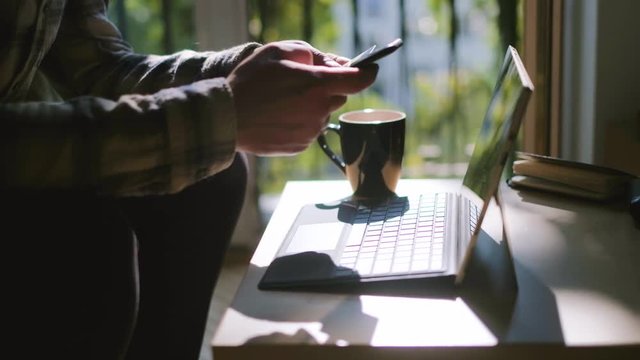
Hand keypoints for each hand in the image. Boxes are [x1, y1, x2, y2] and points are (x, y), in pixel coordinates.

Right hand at [227, 40, 377, 155]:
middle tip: (301, 82)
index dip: (366, 72)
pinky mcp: (301, 146)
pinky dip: (301, 122)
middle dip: (327, 88)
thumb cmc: (249, 82)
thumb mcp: (278, 52)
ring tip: (283, 102)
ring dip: (312, 107)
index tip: (368, 70)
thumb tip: (333, 64)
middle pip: (339, 96)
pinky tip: (279, 117)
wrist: (226, 119)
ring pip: (323, 114)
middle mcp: (319, 111)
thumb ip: (311, 54)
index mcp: (317, 85)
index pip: (360, 80)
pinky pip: (310, 130)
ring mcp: (311, 131)